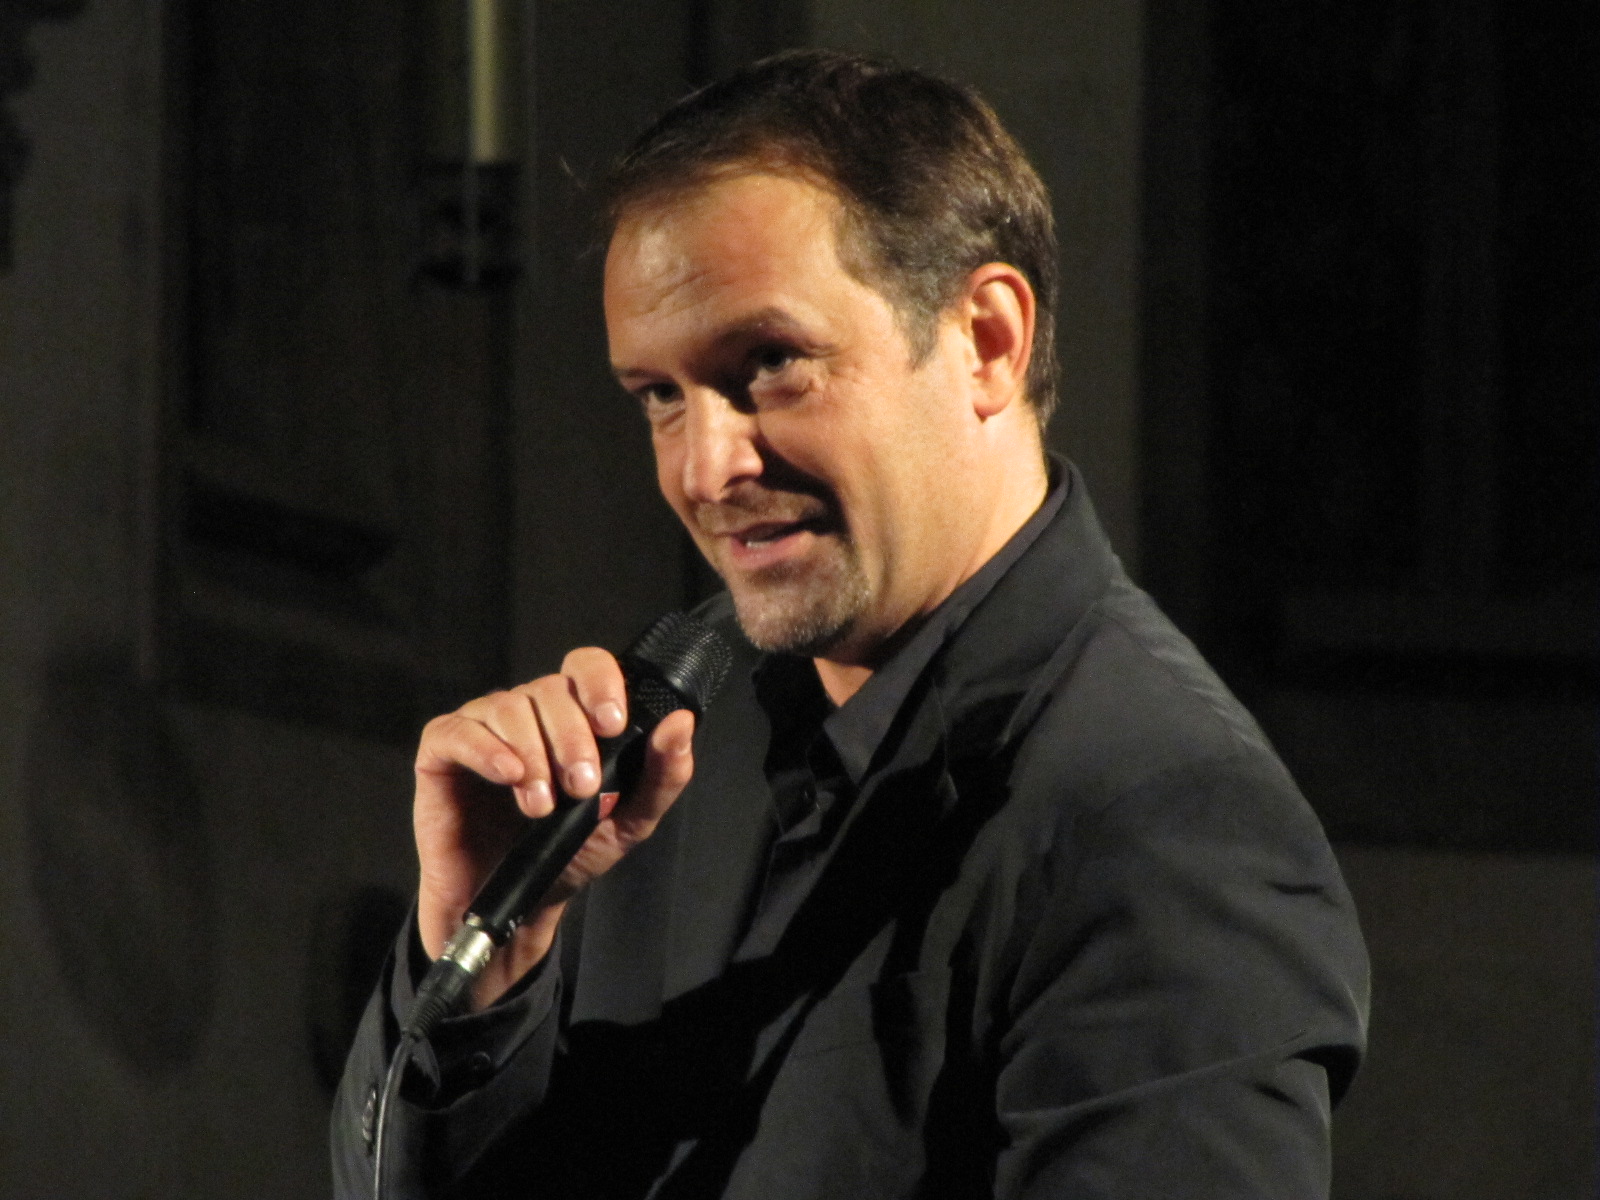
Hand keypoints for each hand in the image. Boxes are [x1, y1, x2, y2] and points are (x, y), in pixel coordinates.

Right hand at [411, 646, 696, 1007]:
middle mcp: (529, 712)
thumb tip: (680, 722)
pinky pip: (457, 730)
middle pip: (549, 688)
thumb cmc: (569, 855)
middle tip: (582, 787)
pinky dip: (486, 749)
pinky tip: (509, 776)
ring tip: (542, 805)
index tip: (612, 724)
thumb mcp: (630, 821)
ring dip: (533, 752)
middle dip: (572, 737)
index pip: (586, 666)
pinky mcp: (442, 752)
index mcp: (573, 716)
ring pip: (508, 707)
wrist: (518, 905)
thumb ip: (661, 774)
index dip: (600, 683)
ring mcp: (484, 727)